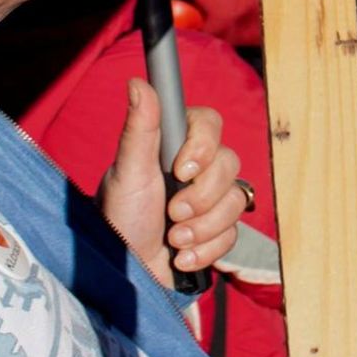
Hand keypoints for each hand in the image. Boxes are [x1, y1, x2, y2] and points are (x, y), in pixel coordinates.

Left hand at [97, 79, 243, 284]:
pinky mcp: (217, 230)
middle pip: (229, 163)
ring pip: (235, 201)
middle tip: (171, 213)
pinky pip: (233, 233)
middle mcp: (196, 166)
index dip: (203, 146)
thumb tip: (136, 82)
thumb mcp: (128, 173)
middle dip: (200, 197)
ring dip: (202, 227)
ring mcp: (209, 199)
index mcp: (174, 144)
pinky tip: (182, 256)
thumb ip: (139, 128)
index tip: (180, 170)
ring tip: (173, 238)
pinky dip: (206, 249)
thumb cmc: (120, 218)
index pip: (211, 123)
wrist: (128, 274)